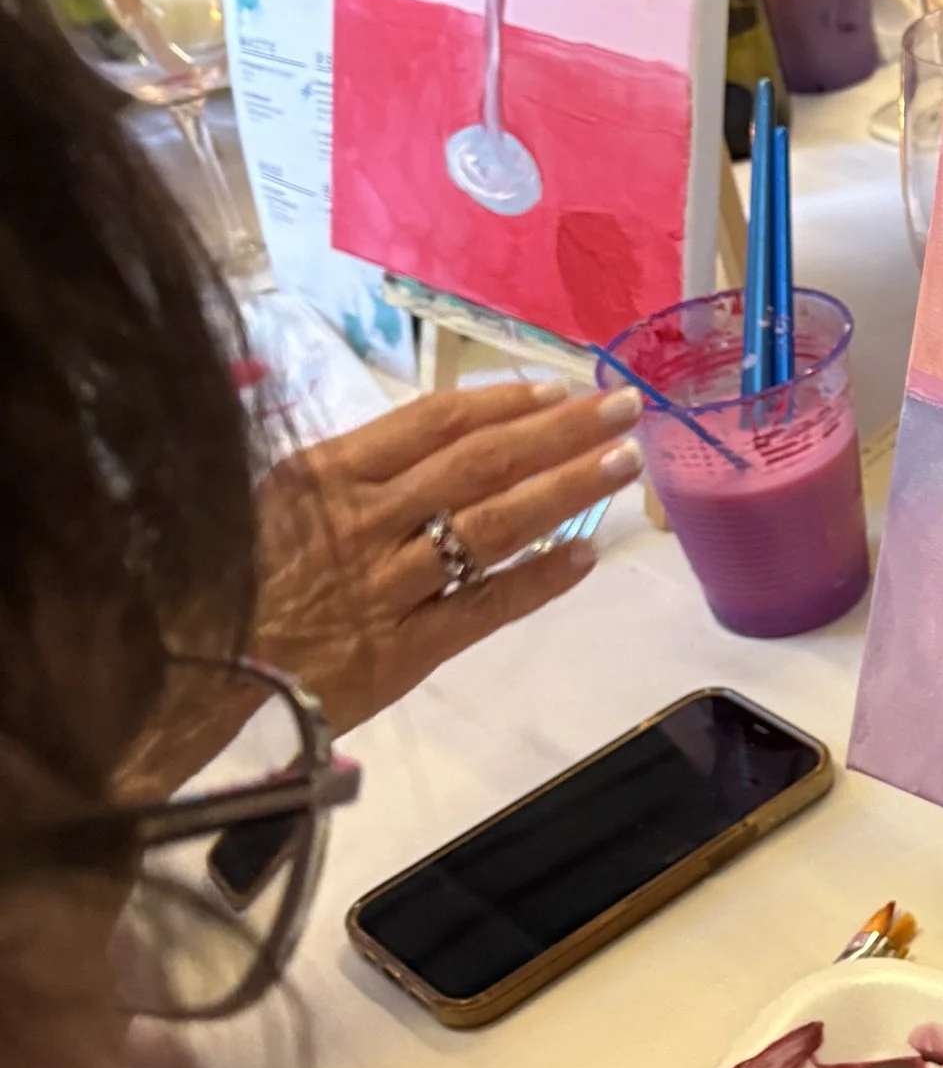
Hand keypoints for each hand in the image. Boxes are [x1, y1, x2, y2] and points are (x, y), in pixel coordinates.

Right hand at [241, 382, 640, 744]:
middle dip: (560, 431)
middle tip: (622, 406)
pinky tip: (584, 556)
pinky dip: (539, 579)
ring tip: (624, 464)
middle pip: (482, 462)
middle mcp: (367, 520)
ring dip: (569, 490)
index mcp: (329, 473)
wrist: (193, 679)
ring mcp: (390, 585)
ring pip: (496, 525)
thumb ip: (346, 469)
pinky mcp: (404, 649)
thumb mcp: (268, 503)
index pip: (435, 422)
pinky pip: (486, 606)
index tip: (559, 388)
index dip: (505, 402)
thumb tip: (431, 436)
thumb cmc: (230, 582)